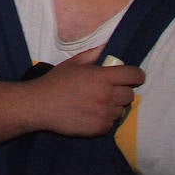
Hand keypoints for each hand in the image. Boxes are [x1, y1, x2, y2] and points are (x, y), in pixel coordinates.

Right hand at [27, 46, 143, 136]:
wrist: (39, 105)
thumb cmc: (55, 82)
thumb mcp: (72, 64)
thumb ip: (92, 55)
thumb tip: (105, 46)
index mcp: (101, 77)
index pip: (133, 75)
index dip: (136, 75)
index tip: (132, 77)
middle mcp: (106, 96)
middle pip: (130, 94)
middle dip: (122, 91)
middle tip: (108, 90)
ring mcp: (104, 114)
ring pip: (121, 110)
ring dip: (113, 106)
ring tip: (96, 103)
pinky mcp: (99, 128)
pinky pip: (111, 123)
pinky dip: (104, 119)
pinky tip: (90, 114)